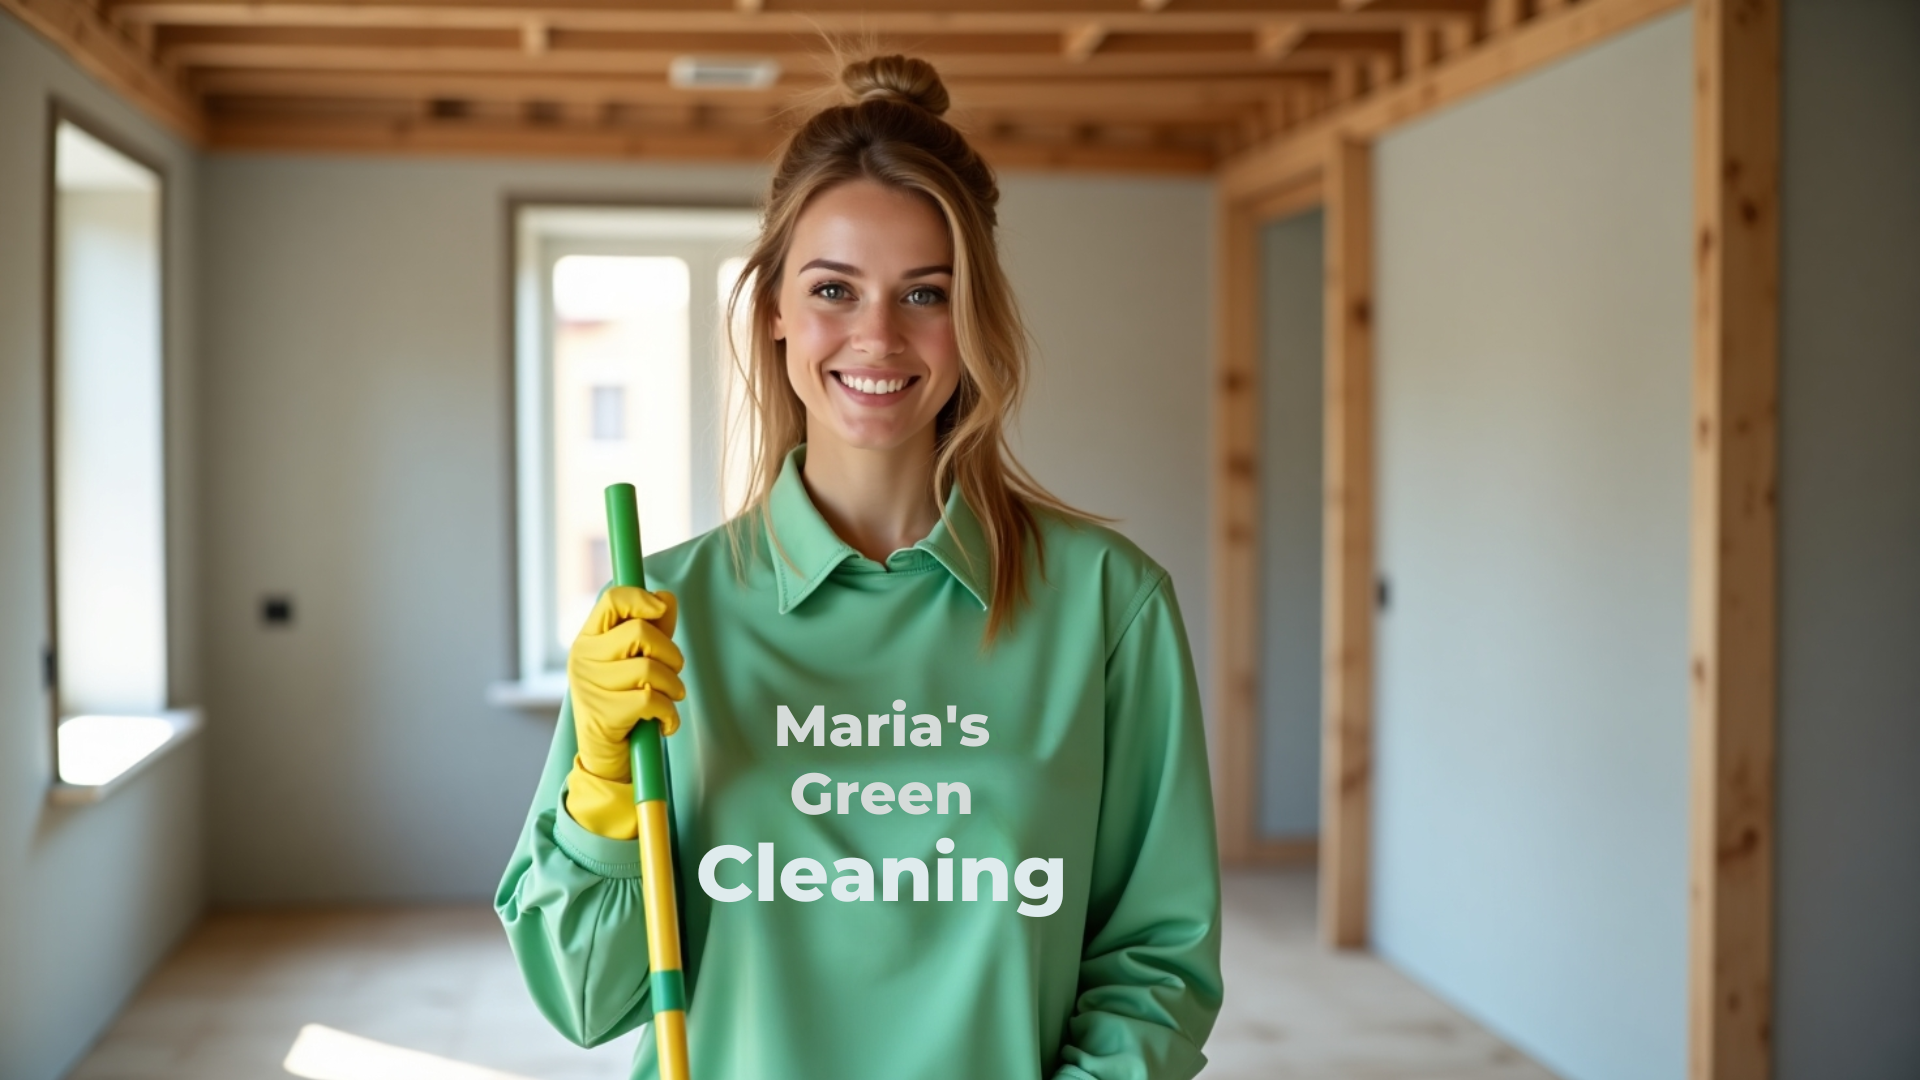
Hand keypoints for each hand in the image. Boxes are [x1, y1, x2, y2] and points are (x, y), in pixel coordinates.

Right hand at [568, 586, 685, 782]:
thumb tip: (667, 597)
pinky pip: (652, 700)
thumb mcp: (638, 660)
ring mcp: (589, 685)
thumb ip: (654, 629)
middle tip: (673, 673)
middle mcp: (583, 658)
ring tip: (670, 699)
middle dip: (671, 653)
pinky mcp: (603, 713)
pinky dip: (670, 713)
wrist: (607, 755)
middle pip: (640, 632)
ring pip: (650, 668)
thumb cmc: (625, 701)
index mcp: (588, 638)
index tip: (660, 610)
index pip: (612, 600)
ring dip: (674, 686)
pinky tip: (666, 722)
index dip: (641, 598)